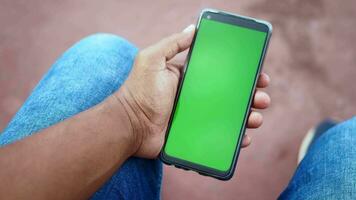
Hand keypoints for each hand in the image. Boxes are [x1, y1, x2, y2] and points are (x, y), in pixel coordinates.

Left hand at [115, 25, 270, 157]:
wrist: (129, 126)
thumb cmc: (139, 92)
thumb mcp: (152, 60)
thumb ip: (172, 44)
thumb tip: (193, 28)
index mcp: (192, 79)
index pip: (223, 75)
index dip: (242, 75)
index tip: (258, 76)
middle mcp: (197, 98)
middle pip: (231, 97)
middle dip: (251, 97)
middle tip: (262, 98)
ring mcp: (197, 118)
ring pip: (229, 117)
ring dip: (247, 117)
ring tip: (256, 118)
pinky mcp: (195, 136)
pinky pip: (219, 137)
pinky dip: (234, 138)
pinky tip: (243, 138)